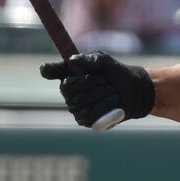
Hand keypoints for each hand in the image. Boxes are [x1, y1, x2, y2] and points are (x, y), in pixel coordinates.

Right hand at [39, 52, 153, 128]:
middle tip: (106, 80)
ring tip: (112, 91)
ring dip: (101, 95)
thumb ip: (89, 59)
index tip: (45, 69)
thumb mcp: (104, 61)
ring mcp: (76, 108)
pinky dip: (104, 107)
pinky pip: (88, 116)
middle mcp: (69, 93)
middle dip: (92, 83)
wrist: (134, 90)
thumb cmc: (116, 73)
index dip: (49, 70)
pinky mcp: (85, 121)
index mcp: (69, 75)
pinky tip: (114, 102)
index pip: (53, 71)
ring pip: (80, 104)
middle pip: (70, 90)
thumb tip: (71, 60)